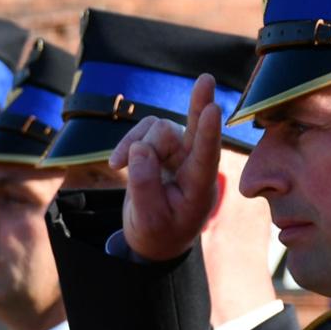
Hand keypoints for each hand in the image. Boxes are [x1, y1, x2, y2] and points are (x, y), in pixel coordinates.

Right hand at [110, 74, 221, 261]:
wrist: (153, 238)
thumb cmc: (157, 234)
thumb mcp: (148, 221)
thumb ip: (144, 187)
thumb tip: (140, 148)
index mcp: (199, 187)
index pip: (206, 157)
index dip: (208, 133)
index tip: (213, 108)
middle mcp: (194, 164)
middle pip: (185, 131)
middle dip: (169, 129)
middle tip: (194, 92)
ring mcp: (179, 152)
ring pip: (158, 129)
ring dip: (136, 144)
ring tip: (121, 167)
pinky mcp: (162, 147)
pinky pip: (144, 131)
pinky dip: (127, 143)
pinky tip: (117, 164)